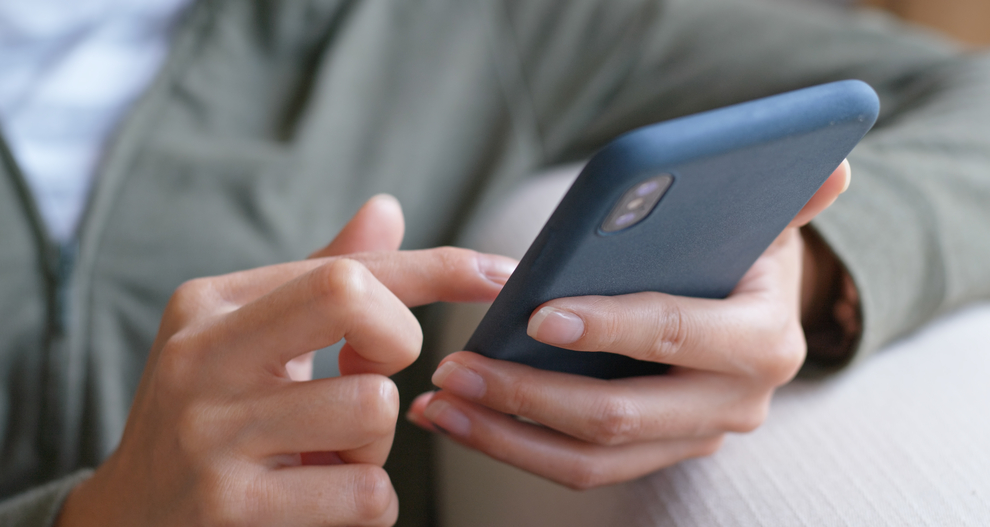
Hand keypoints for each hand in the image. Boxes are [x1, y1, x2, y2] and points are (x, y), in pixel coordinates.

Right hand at [56, 195, 517, 525]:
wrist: (129, 518)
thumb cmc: (208, 412)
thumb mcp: (246, 336)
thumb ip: (317, 278)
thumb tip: (388, 208)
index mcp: (211, 304)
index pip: (347, 268)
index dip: (437, 268)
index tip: (501, 273)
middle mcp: (202, 358)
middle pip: (355, 302)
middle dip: (396, 341)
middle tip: (367, 374)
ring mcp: (212, 436)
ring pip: (373, 410)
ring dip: (374, 442)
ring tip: (324, 452)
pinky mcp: (234, 510)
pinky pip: (366, 492)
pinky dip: (366, 499)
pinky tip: (316, 497)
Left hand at [408, 161, 853, 488]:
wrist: (756, 318)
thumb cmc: (745, 257)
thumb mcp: (766, 221)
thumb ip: (789, 196)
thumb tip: (833, 165)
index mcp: (764, 341)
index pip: (677, 335)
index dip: (609, 327)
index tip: (536, 315)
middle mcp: (734, 404)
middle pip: (620, 416)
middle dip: (530, 395)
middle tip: (457, 367)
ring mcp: (691, 440)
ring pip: (589, 460)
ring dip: (504, 434)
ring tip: (439, 403)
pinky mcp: (654, 456)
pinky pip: (578, 468)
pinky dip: (513, 447)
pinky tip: (459, 417)